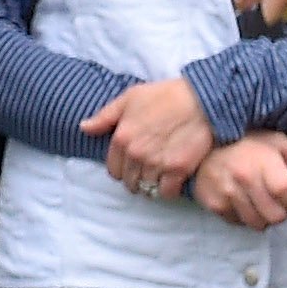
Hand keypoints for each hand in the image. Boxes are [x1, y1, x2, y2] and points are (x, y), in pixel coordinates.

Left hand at [83, 73, 217, 198]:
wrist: (202, 100)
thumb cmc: (166, 95)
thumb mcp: (130, 97)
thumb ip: (105, 116)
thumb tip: (84, 127)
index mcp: (121, 138)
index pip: (113, 169)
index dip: (122, 169)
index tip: (132, 165)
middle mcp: (136, 154)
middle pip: (130, 181)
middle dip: (136, 178)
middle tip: (147, 171)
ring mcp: (156, 163)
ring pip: (147, 188)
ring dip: (152, 185)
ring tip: (160, 177)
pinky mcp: (178, 170)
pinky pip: (167, 192)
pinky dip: (169, 190)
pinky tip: (173, 181)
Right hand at [191, 130, 286, 228]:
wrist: (204, 143)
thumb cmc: (248, 143)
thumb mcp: (280, 142)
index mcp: (264, 163)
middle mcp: (244, 180)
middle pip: (276, 217)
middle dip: (280, 210)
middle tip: (274, 198)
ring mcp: (227, 194)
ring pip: (257, 224)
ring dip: (262, 215)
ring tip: (257, 198)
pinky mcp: (213, 204)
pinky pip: (237, 222)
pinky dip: (242, 215)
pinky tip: (240, 199)